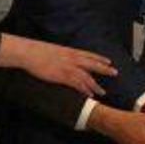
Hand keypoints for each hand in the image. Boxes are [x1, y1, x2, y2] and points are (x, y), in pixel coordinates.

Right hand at [0, 34, 115, 96]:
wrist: (29, 52)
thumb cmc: (37, 51)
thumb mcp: (53, 49)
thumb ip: (61, 54)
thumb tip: (63, 58)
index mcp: (70, 51)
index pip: (89, 55)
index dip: (99, 58)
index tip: (109, 61)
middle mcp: (72, 58)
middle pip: (93, 64)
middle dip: (104, 69)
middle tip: (115, 73)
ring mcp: (68, 67)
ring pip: (87, 77)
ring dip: (95, 85)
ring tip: (102, 92)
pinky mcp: (62, 76)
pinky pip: (77, 84)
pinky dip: (84, 89)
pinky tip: (89, 94)